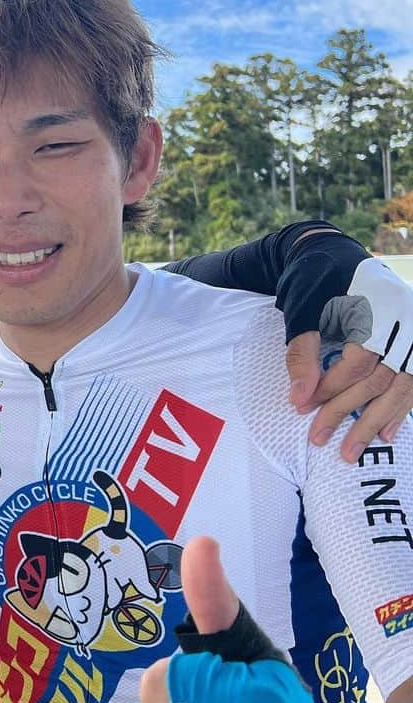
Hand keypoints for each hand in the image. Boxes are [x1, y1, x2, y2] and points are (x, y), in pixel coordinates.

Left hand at [284, 257, 412, 461]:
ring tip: (353, 450)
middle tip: (319, 440)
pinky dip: (400, 408)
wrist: (330, 251)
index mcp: (379, 308)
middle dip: (348, 413)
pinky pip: (412, 381)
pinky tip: (386, 433)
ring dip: (375, 421)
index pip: (358, 362)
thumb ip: (302, 350)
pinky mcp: (412, 341)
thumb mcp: (302, 307)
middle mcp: (405, 321)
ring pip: (399, 386)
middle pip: (379, 378)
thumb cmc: (314, 277)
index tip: (303, 409)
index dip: (330, 388)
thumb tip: (301, 397)